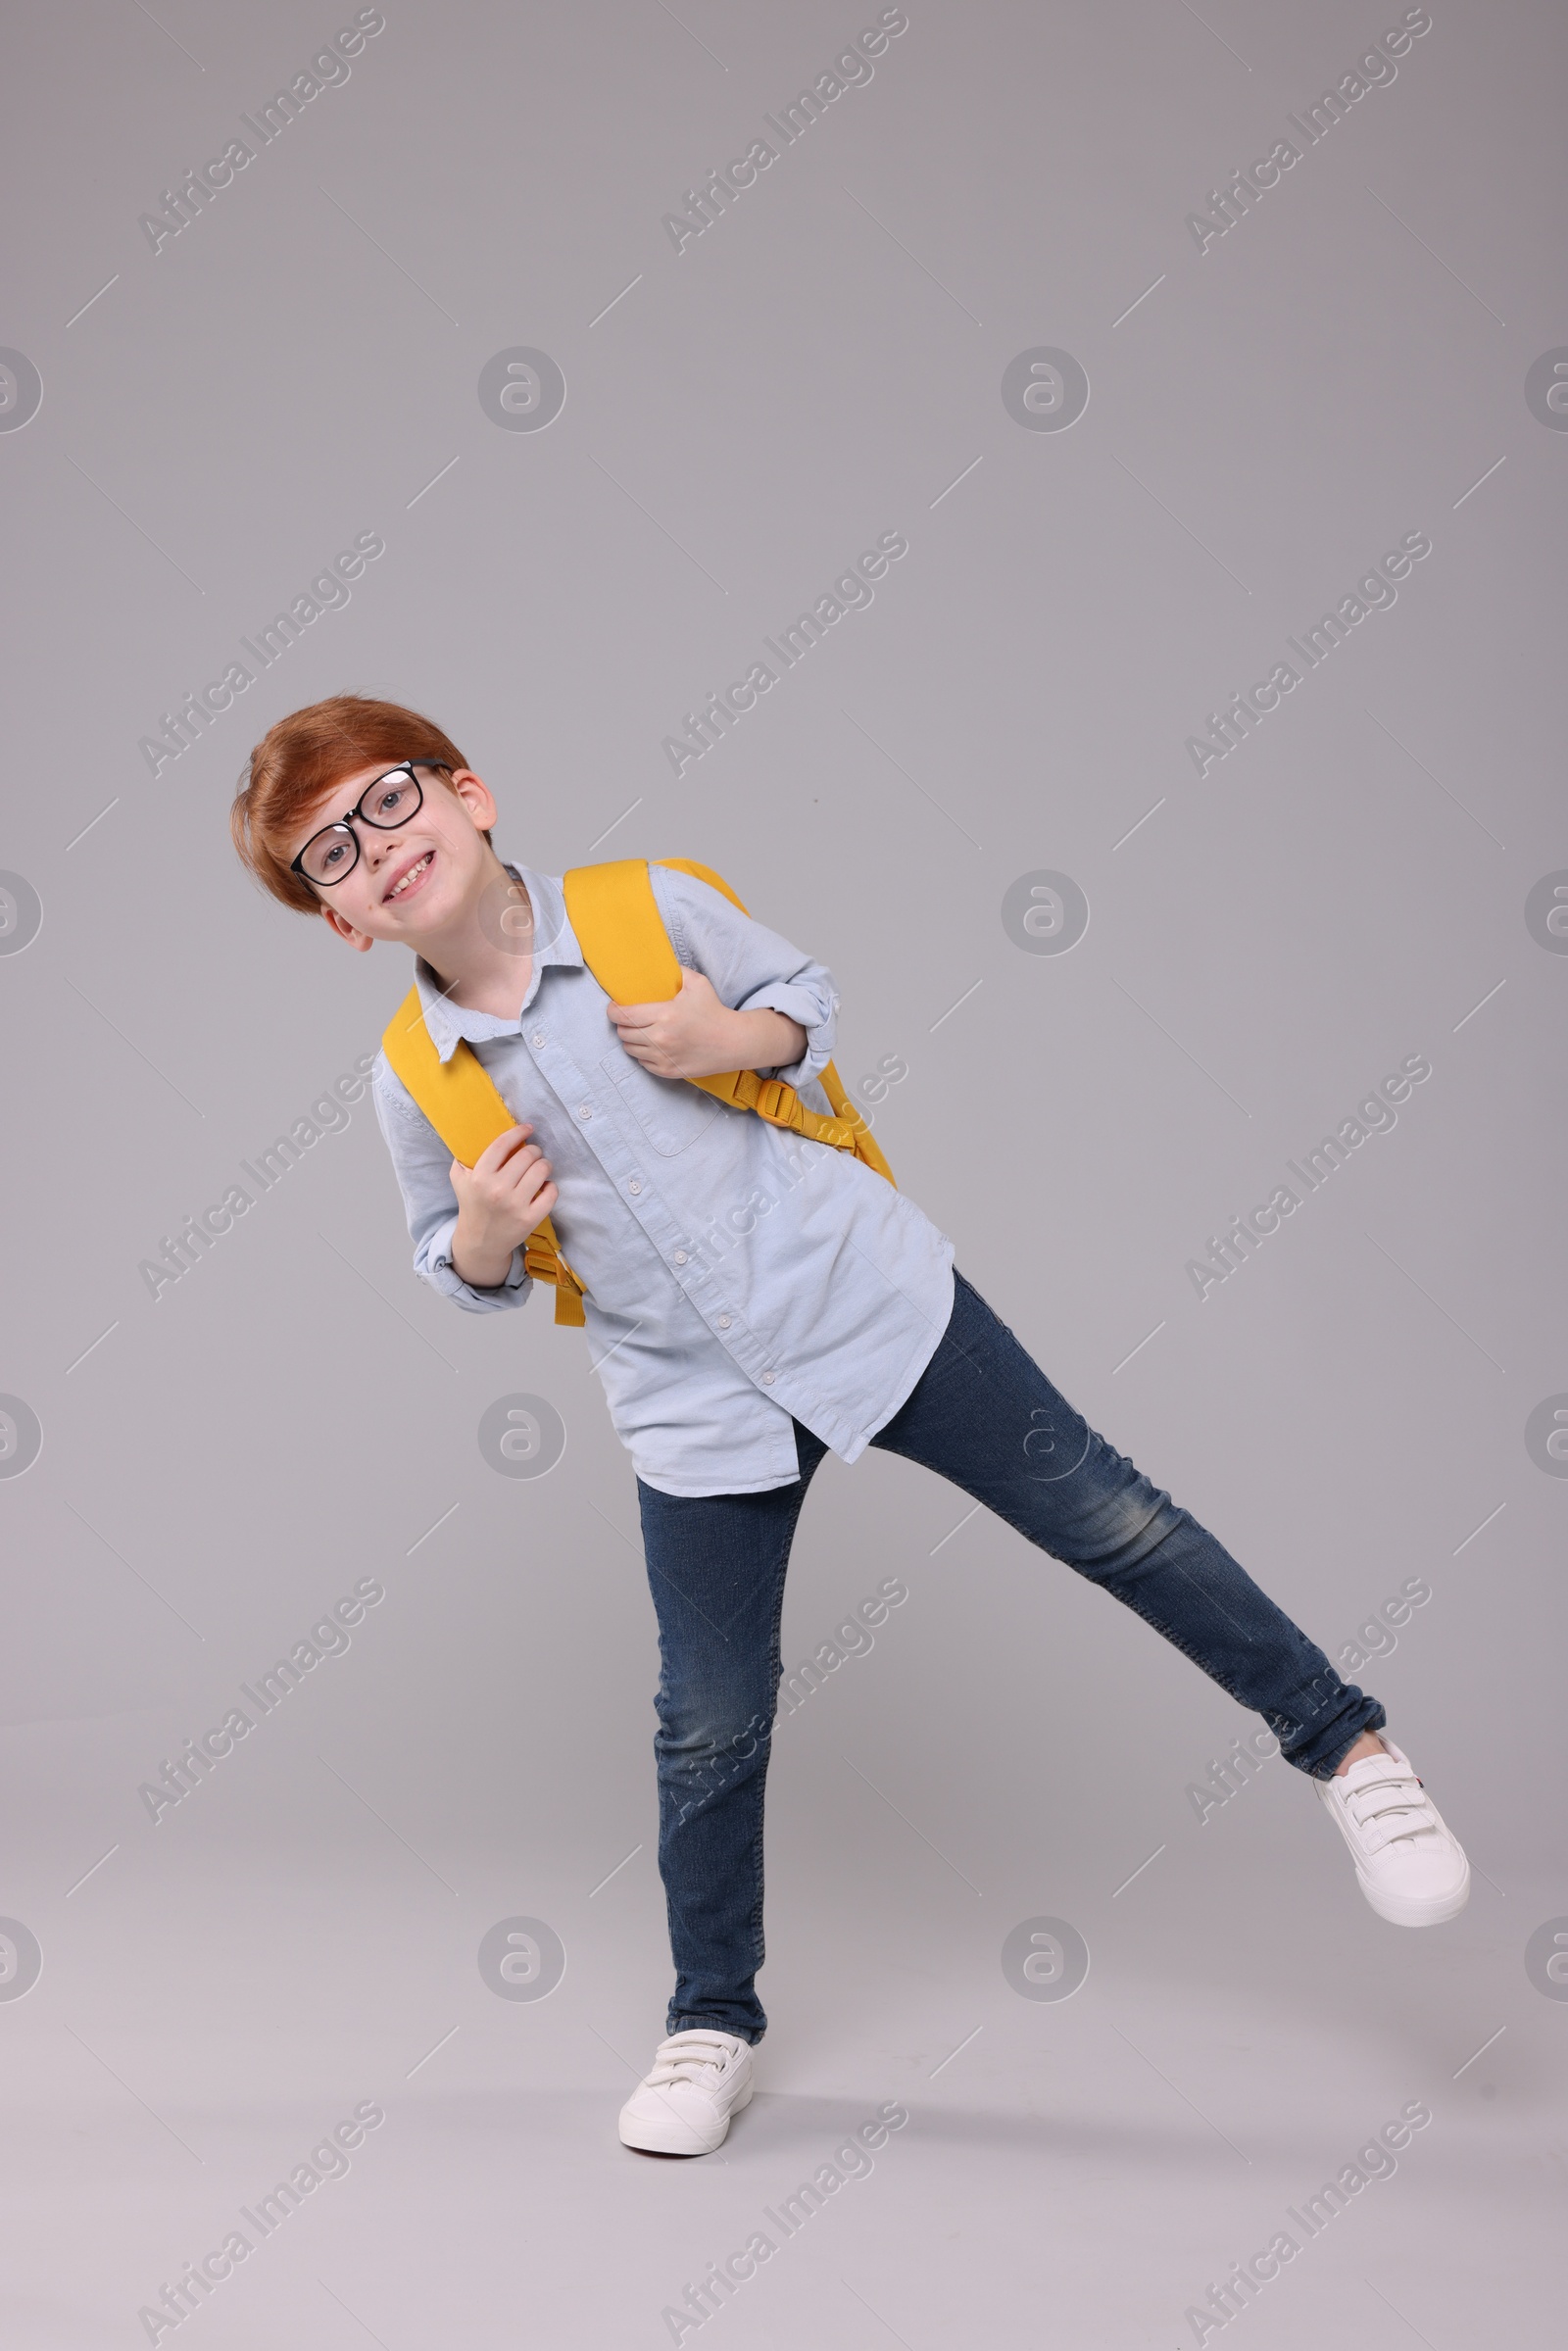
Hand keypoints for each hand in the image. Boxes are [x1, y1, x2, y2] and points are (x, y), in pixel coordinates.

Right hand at [449, 1123, 556, 1287]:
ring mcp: (515, 1205)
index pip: (503, 1144)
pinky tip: (545, 1187)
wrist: (480, 1242)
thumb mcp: (459, 1179)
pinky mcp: (530, 1219)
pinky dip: (551, 1187)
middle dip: (534, 1151)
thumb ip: (463, 1157)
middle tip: (534, 1154)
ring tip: (541, 1167)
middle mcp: (497, 1189)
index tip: (528, 1128)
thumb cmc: (472, 1204)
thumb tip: (474, 1133)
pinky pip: (551, 1193)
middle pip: (527, 1155)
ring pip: (541, 1170)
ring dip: (544, 1165)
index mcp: (480, 1176)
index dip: (519, 1132)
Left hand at [608, 967, 805, 1080]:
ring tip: (640, 1031)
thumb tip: (657, 963)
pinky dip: (643, 1054)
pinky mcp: (667, 1071)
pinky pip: (642, 1062)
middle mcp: (661, 1038)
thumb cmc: (714, 1011)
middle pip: (623, 1032)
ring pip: (629, 1049)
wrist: (732, 1042)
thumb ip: (676, 971)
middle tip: (630, 1018)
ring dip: (631, 1039)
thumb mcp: (698, 983)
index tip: (615, 1007)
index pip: (623, 1015)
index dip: (613, 1010)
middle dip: (622, 1024)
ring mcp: (663, 1057)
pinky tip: (652, 1045)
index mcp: (665, 1014)